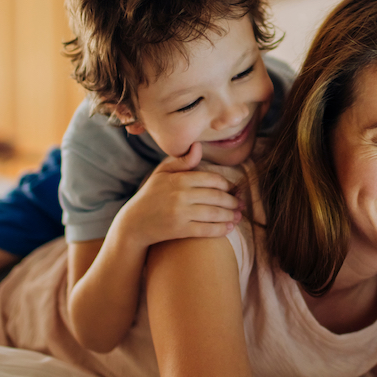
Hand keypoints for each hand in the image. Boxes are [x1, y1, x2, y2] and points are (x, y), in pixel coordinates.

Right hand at [109, 143, 242, 248]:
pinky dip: (221, 229)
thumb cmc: (151, 195)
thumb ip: (182, 161)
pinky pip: (206, 230)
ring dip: (231, 215)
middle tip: (242, 203)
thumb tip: (198, 146)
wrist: (134, 223)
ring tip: (239, 215)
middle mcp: (180, 195)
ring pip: (214, 213)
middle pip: (216, 196)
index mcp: (179, 179)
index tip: (233, 189)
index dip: (227, 184)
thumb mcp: (162, 173)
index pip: (211, 179)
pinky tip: (230, 227)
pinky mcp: (180, 230)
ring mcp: (180, 213)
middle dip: (233, 201)